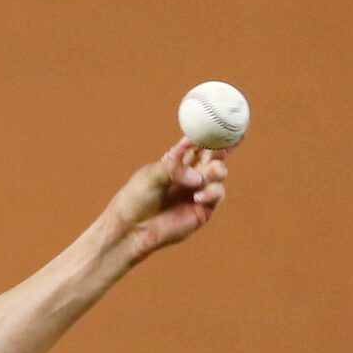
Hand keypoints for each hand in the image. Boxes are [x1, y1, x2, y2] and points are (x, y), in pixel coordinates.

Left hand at [107, 139, 228, 263]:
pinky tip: (197, 196)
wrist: (130, 229)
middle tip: (218, 149)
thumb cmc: (136, 199)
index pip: (198, 142)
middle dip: (220, 148)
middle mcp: (190, 174)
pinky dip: (212, 191)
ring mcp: (198, 191)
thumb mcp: (152, 175)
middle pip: (214, 154)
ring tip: (200, 178)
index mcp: (177, 161)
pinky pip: (218, 194)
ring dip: (215, 171)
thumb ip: (175, 168)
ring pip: (219, 172)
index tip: (221, 122)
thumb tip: (197, 176)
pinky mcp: (202, 210)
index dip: (211, 133)